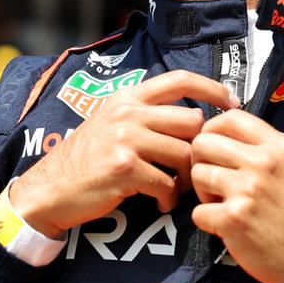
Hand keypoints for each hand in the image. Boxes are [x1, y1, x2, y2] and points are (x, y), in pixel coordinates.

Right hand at [8, 70, 237, 237]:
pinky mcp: (124, 167)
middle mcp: (128, 113)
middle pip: (191, 122)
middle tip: (192, 169)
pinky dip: (169, 199)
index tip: (234, 103)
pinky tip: (160, 203)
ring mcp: (125, 138)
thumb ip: (144, 115)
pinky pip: (167, 183)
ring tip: (175, 190)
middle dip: (198, 148)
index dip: (212, 88)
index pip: (179, 78)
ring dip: (186, 178)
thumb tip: (192, 117)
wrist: (49, 189)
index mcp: (127, 98)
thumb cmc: (85, 161)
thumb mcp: (109, 123)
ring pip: (184, 154)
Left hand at [189, 108, 283, 282]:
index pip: (230, 117)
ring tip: (226, 206)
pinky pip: (197, 211)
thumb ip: (262, 150)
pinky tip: (229, 228)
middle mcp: (263, 163)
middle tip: (216, 184)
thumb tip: (221, 134)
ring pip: (197, 174)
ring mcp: (248, 190)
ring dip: (204, 194)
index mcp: (279, 147)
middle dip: (202, 163)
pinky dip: (208, 223)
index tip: (214, 150)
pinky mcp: (234, 219)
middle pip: (203, 143)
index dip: (211, 131)